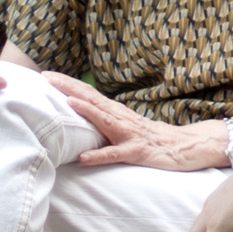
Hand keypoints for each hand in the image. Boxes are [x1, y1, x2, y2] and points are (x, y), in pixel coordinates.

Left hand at [41, 72, 229, 170]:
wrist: (186, 147)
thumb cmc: (152, 138)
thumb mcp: (125, 125)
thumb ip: (105, 119)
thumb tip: (82, 112)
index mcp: (116, 112)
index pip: (89, 94)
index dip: (68, 84)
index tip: (45, 75)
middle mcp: (121, 118)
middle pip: (93, 100)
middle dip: (69, 88)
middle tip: (46, 78)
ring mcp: (130, 134)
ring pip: (105, 121)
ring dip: (86, 111)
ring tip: (66, 102)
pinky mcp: (138, 152)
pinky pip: (117, 154)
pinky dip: (100, 155)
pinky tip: (83, 157)